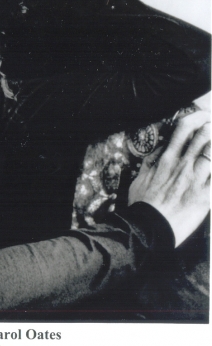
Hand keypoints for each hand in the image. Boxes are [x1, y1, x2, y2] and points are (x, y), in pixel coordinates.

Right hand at [128, 111, 209, 246]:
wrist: (149, 229)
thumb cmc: (143, 205)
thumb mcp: (140, 178)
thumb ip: (150, 162)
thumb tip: (159, 150)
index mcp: (167, 160)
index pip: (184, 129)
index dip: (196, 118)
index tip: (202, 116)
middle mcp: (184, 166)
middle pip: (204, 136)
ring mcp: (197, 180)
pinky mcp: (206, 197)